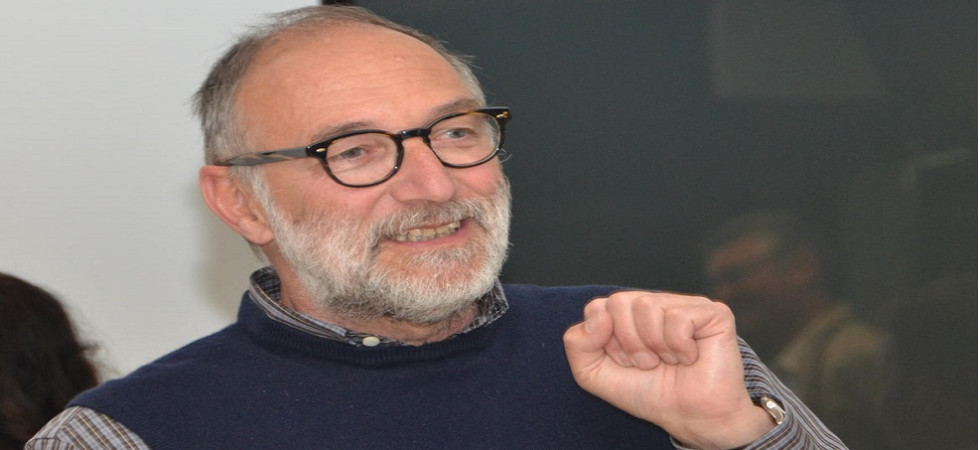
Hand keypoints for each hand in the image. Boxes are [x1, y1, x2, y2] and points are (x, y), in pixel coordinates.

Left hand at [563, 291, 773, 448]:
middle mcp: (656, 303)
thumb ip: (578, 344)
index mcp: (629, 313)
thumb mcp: (594, 374)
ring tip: (668, 361)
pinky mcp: (713, 312)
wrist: (690, 417)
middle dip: (628, 343)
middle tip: (648, 363)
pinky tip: (689, 358)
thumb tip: (600, 316)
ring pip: (647, 306)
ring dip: (654, 346)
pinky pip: (678, 318)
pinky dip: (679, 347)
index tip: (625, 362)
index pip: (598, 307)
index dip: (606, 342)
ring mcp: (685, 304)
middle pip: (619, 301)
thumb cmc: (647, 393)